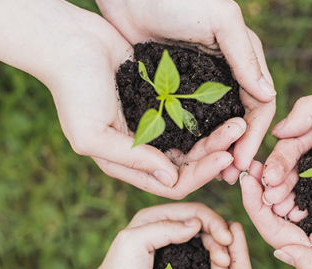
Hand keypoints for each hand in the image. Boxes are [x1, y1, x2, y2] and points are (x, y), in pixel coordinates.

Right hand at [46, 8, 251, 198]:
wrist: (71, 43)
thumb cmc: (74, 90)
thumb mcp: (92, 133)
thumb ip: (131, 159)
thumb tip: (171, 178)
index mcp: (128, 164)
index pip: (173, 183)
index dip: (200, 175)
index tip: (225, 157)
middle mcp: (145, 150)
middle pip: (190, 165)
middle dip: (215, 153)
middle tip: (239, 133)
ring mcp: (155, 126)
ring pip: (195, 142)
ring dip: (217, 135)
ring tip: (239, 122)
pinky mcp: (163, 103)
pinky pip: (192, 117)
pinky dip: (209, 118)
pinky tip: (227, 109)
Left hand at [86, 203, 235, 268]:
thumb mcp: (134, 244)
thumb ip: (164, 228)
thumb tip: (196, 224)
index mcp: (155, 217)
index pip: (195, 211)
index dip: (214, 223)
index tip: (227, 240)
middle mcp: (166, 228)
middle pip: (204, 226)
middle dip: (220, 240)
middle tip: (226, 260)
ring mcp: (173, 247)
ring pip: (206, 242)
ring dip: (219, 253)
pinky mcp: (177, 265)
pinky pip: (202, 258)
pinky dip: (213, 263)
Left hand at [96, 0, 276, 182]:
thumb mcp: (220, 20)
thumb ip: (244, 56)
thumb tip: (268, 96)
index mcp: (243, 60)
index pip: (259, 106)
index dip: (255, 137)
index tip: (244, 163)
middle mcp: (225, 76)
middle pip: (238, 123)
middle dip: (235, 151)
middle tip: (227, 178)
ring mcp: (198, 85)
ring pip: (212, 127)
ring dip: (212, 151)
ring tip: (206, 173)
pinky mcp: (172, 89)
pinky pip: (186, 122)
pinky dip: (188, 140)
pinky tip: (181, 157)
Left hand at [241, 161, 311, 268]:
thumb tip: (278, 253)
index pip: (278, 235)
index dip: (256, 210)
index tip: (244, 181)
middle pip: (282, 217)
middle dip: (263, 194)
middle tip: (250, 167)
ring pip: (297, 200)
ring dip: (280, 183)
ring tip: (267, 161)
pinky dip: (302, 174)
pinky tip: (294, 158)